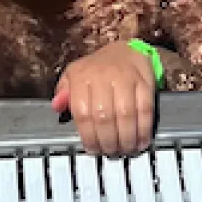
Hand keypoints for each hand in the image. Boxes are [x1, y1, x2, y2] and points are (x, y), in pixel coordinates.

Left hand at [52, 41, 158, 156]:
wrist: (125, 49)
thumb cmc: (96, 69)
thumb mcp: (73, 75)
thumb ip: (63, 92)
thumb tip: (56, 107)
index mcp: (81, 76)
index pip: (82, 111)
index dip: (88, 136)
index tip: (92, 149)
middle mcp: (103, 76)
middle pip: (104, 116)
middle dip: (107, 141)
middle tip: (109, 152)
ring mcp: (126, 78)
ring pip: (125, 114)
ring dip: (126, 138)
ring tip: (124, 150)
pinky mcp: (145, 81)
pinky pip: (145, 109)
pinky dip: (144, 129)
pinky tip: (141, 141)